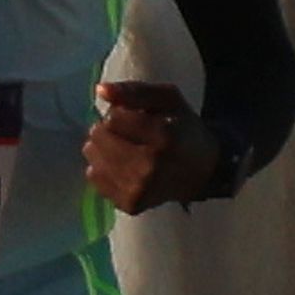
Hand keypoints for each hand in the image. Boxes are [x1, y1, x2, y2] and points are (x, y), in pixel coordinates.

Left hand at [86, 79, 222, 212]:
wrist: (202, 170)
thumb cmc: (183, 129)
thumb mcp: (168, 100)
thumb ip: (135, 91)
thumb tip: (101, 90)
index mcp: (164, 137)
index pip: (113, 119)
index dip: (118, 114)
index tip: (132, 118)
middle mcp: (150, 166)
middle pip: (98, 137)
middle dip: (107, 130)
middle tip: (127, 134)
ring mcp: (138, 188)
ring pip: (92, 157)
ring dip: (102, 149)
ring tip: (125, 149)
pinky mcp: (129, 204)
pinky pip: (94, 178)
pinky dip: (103, 169)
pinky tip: (123, 167)